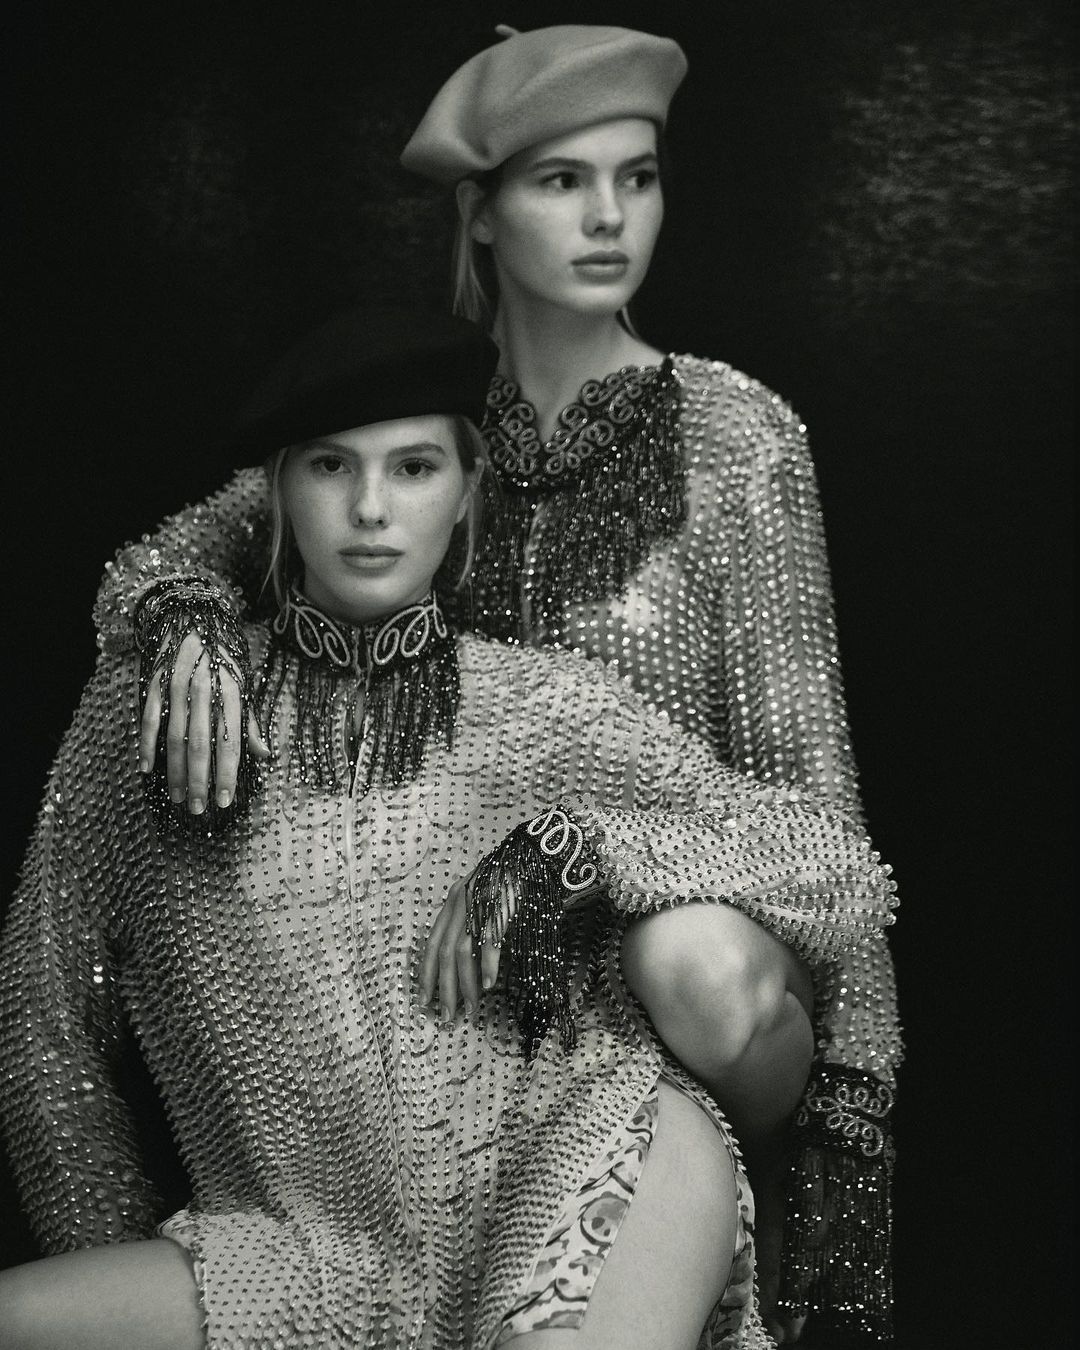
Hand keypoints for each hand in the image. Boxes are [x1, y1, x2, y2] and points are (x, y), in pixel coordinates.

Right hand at [139, 630, 270, 812]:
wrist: (192, 616)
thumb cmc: (223, 657)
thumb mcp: (244, 683)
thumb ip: (250, 722)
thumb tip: (265, 754)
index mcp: (231, 692)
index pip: (231, 741)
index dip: (228, 773)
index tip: (226, 800)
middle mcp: (204, 691)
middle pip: (201, 744)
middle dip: (200, 780)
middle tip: (199, 808)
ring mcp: (176, 687)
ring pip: (175, 737)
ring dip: (175, 771)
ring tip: (178, 797)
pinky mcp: (154, 684)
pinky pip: (148, 720)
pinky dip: (147, 745)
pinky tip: (147, 769)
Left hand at [418, 868, 516, 1021]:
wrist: (535, 855)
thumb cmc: (511, 883)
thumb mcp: (482, 901)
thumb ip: (470, 924)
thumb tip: (464, 966)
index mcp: (454, 901)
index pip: (431, 943)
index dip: (425, 973)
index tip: (424, 999)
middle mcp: (460, 902)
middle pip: (443, 953)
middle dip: (443, 988)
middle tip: (445, 1016)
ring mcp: (478, 903)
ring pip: (461, 952)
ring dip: (464, 984)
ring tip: (469, 1008)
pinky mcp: (499, 905)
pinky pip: (489, 941)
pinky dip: (486, 965)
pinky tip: (488, 985)